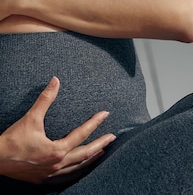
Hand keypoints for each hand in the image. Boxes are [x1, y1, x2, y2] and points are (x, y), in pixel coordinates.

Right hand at [0, 77, 115, 183]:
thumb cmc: (13, 140)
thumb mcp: (31, 118)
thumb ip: (45, 99)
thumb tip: (55, 80)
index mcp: (56, 150)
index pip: (81, 134)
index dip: (95, 123)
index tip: (105, 114)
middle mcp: (56, 164)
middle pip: (85, 154)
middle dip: (100, 144)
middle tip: (112, 136)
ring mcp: (50, 174)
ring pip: (77, 168)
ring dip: (90, 158)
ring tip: (101, 151)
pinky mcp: (42, 178)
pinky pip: (65, 177)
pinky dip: (76, 170)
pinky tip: (79, 167)